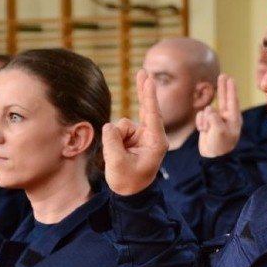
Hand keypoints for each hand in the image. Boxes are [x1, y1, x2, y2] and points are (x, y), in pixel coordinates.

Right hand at [102, 69, 168, 194]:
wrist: (130, 194)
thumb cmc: (128, 182)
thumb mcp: (118, 163)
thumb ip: (112, 142)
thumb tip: (109, 125)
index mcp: (156, 142)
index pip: (153, 115)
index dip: (149, 96)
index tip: (149, 79)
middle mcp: (152, 137)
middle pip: (146, 109)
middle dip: (143, 92)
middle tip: (143, 72)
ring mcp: (142, 136)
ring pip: (122, 125)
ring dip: (116, 138)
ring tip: (120, 157)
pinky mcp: (134, 138)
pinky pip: (118, 130)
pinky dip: (114, 139)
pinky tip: (118, 153)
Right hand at [197, 74, 241, 157]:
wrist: (211, 158)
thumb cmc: (220, 145)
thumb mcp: (219, 131)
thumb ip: (214, 118)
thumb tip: (208, 108)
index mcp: (233, 119)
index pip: (232, 100)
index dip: (230, 89)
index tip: (230, 78)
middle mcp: (226, 118)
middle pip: (223, 99)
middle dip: (222, 88)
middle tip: (223, 75)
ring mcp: (216, 120)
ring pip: (207, 110)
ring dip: (204, 119)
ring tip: (206, 129)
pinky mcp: (208, 123)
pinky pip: (201, 116)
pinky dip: (200, 122)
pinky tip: (202, 131)